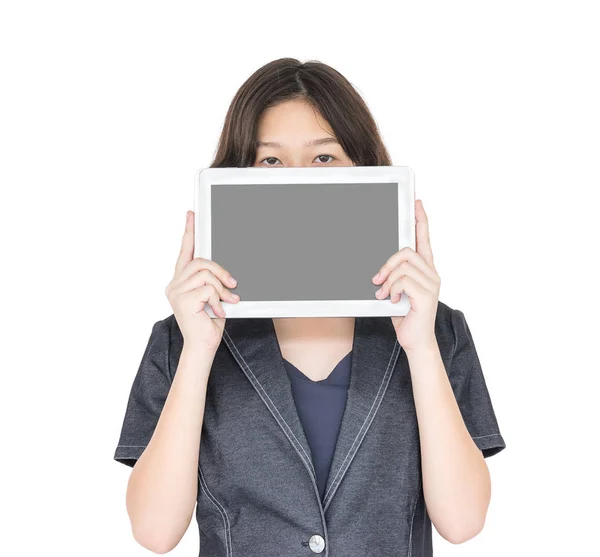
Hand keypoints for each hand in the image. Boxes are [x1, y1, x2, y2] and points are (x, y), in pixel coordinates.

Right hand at [165, 211, 240, 349]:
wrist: (203, 346)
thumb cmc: (209, 322)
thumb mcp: (214, 295)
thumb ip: (214, 280)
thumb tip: (225, 271)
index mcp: (181, 280)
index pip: (185, 251)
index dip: (189, 232)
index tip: (191, 215)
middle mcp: (174, 284)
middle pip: (201, 261)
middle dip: (221, 271)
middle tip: (233, 285)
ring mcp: (176, 292)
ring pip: (206, 274)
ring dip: (222, 289)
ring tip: (226, 303)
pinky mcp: (183, 301)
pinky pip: (209, 289)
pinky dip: (219, 300)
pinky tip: (218, 311)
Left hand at [371, 199, 440, 352]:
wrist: (416, 340)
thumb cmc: (405, 316)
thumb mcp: (397, 291)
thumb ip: (394, 276)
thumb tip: (378, 269)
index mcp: (425, 270)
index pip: (424, 239)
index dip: (421, 220)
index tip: (417, 203)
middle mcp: (432, 274)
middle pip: (406, 251)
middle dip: (387, 263)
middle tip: (377, 279)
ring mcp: (431, 284)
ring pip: (403, 266)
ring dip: (387, 280)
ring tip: (383, 294)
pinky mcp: (427, 295)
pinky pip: (403, 281)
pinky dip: (392, 290)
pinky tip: (392, 301)